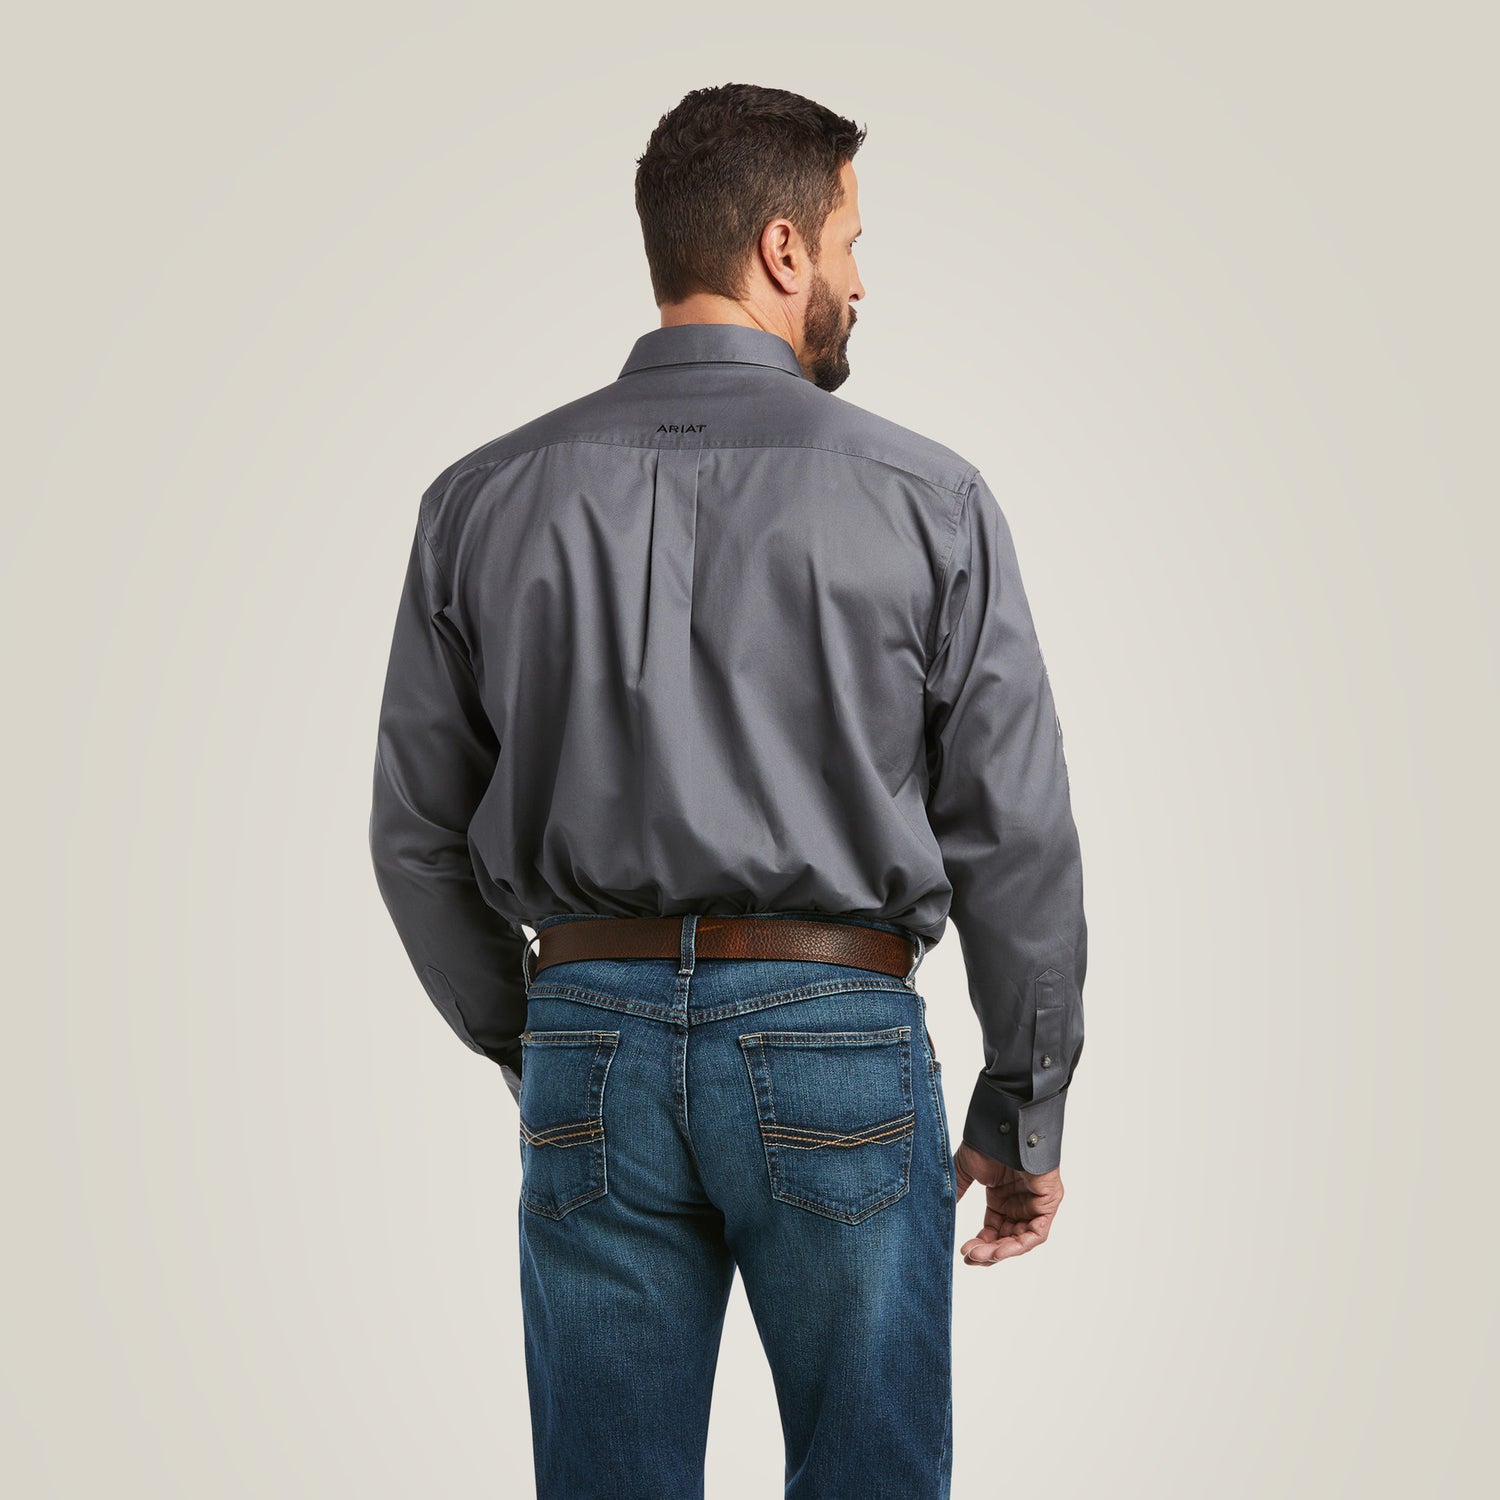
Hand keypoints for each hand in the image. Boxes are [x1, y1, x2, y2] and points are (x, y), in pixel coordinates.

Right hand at [953, 1140, 1062, 1264]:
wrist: (1004, 1126)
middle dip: (988, 1251)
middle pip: (1006, 1238)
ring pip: (1020, 1239)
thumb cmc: (987, 1143)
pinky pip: (1037, 1232)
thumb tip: (941, 1213)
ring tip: (981, 1255)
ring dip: (1001, 1251)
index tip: (963, 1253)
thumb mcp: (966, 1172)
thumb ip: (957, 1192)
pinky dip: (1019, 1244)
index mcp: (1001, 1198)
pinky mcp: (1048, 1202)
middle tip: (970, 1258)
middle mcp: (1019, 1204)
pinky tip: (999, 1249)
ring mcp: (1034, 1204)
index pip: (993, 1230)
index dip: (979, 1244)